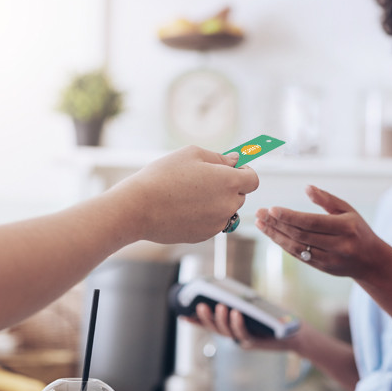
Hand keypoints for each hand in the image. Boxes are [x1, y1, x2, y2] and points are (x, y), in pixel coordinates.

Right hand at [112, 145, 258, 243]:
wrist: (138, 208)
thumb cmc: (163, 176)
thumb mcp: (192, 155)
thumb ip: (219, 158)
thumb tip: (235, 161)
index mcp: (230, 182)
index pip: (253, 180)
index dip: (245, 172)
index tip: (232, 169)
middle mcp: (228, 205)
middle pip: (240, 195)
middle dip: (229, 187)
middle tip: (204, 179)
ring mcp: (217, 223)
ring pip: (226, 211)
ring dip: (217, 202)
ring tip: (191, 194)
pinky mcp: (205, 236)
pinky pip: (213, 223)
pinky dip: (205, 216)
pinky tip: (184, 207)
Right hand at [186, 303, 298, 351]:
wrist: (292, 332)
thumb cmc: (272, 317)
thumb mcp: (254, 307)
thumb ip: (241, 301)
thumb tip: (228, 288)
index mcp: (231, 326)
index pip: (210, 324)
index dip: (196, 321)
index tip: (182, 315)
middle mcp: (234, 334)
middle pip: (215, 328)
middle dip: (205, 318)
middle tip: (200, 306)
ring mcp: (243, 339)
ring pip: (227, 332)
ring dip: (221, 319)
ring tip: (219, 306)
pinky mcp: (255, 342)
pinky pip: (243, 333)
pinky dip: (238, 323)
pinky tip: (236, 312)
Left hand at [255, 185, 391, 280]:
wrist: (371, 261)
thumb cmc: (358, 229)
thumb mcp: (348, 210)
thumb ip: (327, 199)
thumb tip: (307, 188)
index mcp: (346, 227)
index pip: (312, 222)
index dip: (290, 216)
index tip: (272, 209)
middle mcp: (338, 245)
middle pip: (301, 235)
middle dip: (277, 224)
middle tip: (260, 213)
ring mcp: (330, 259)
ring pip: (297, 247)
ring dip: (275, 235)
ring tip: (261, 223)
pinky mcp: (322, 268)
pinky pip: (299, 256)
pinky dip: (284, 244)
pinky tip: (272, 234)